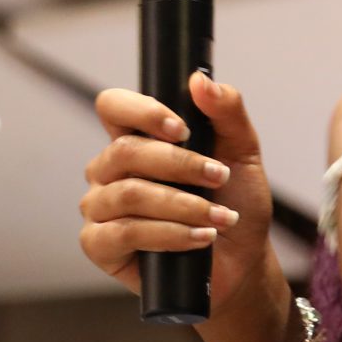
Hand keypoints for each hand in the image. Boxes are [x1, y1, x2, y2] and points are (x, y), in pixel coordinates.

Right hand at [79, 73, 279, 313]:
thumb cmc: (235, 203)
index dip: (141, 111)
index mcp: (136, 139)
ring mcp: (100, 207)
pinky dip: (169, 235)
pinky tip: (200, 238)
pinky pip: (124, 233)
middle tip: (219, 177)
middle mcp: (109, 170)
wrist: (241, 261)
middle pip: (124, 151)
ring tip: (219, 217)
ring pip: (127, 194)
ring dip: (182, 205)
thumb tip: (200, 80)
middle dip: (180, 165)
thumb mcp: (242, 153)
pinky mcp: (99, 245)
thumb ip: (226, 112)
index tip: (182, 128)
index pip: (113, 106)